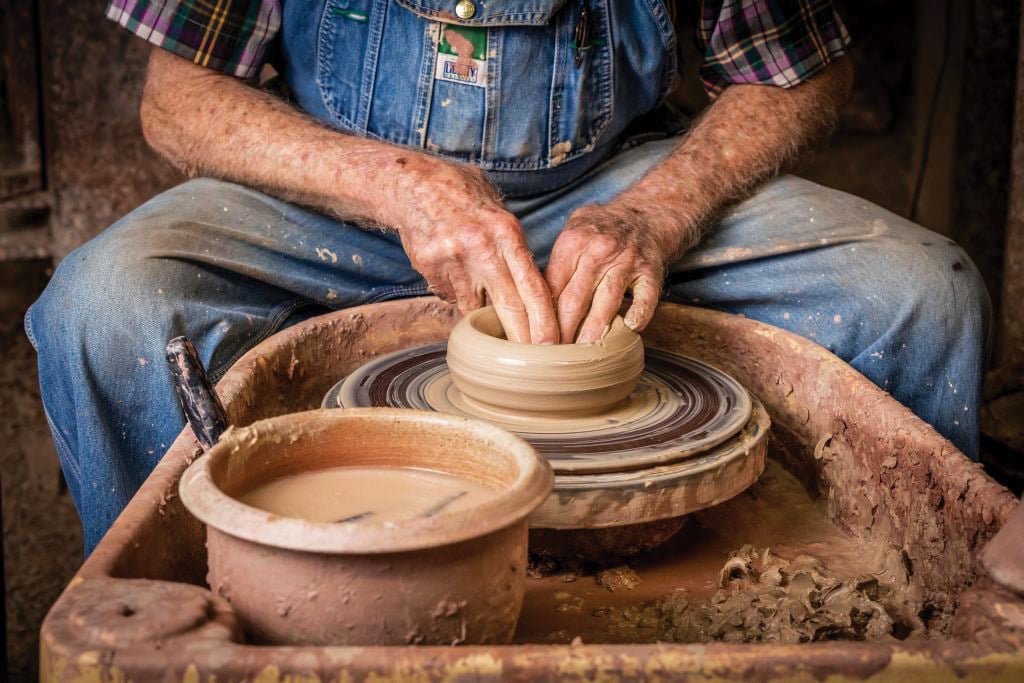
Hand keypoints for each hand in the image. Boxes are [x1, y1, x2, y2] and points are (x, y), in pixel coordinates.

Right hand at [387, 156, 557, 343]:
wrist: (413, 182)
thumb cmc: (462, 195)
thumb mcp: (498, 211)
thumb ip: (514, 246)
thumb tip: (533, 287)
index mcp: (507, 232)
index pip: (534, 287)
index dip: (545, 322)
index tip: (553, 346)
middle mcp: (482, 247)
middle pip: (510, 307)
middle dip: (524, 339)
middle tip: (533, 363)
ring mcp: (453, 260)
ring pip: (475, 307)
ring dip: (482, 313)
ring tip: (480, 297)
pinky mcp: (430, 267)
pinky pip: (449, 295)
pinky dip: (455, 293)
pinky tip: (452, 273)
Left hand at [545, 202, 679, 342]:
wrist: (645, 214)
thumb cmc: (601, 230)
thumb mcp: (572, 234)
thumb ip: (555, 265)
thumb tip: (532, 301)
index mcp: (572, 243)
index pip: (552, 287)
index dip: (543, 317)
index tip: (536, 341)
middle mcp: (598, 252)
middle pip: (575, 299)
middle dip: (563, 332)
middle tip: (554, 356)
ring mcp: (625, 261)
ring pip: (606, 302)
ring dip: (594, 331)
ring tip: (584, 354)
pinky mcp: (649, 271)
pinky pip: (646, 296)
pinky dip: (639, 313)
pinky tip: (630, 329)